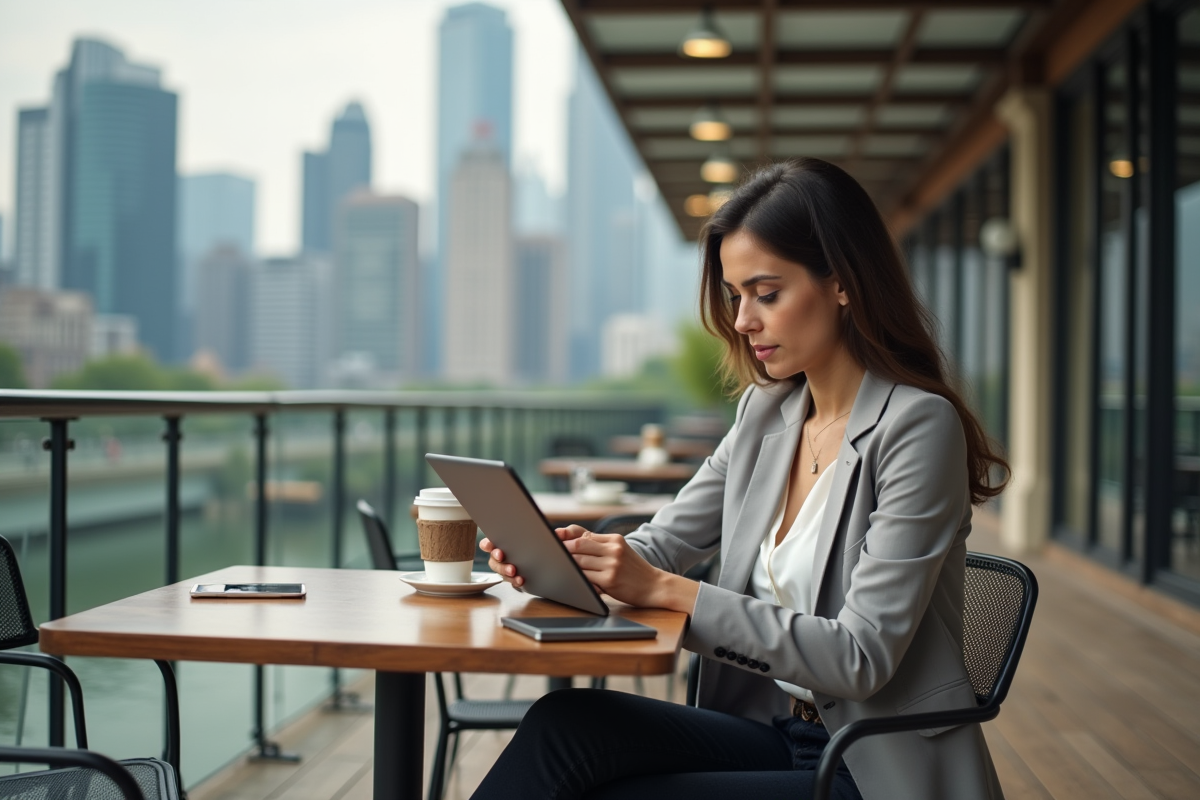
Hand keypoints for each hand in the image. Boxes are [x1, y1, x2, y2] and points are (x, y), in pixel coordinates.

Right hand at [479, 526, 586, 588]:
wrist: (567, 565)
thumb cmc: (565, 546)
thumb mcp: (569, 537)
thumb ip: (567, 533)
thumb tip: (559, 534)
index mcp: (513, 540)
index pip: (494, 540)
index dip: (489, 542)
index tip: (491, 544)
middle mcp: (509, 554)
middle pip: (494, 558)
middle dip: (497, 558)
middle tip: (502, 556)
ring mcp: (512, 567)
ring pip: (500, 570)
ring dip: (505, 570)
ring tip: (514, 571)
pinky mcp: (518, 578)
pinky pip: (511, 581)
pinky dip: (514, 581)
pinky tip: (521, 580)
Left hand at [560, 526, 698, 613]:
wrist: (655, 586)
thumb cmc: (633, 570)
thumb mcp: (620, 551)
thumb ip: (598, 545)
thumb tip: (570, 538)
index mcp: (614, 539)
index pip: (584, 535)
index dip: (565, 538)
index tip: (553, 540)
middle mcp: (613, 549)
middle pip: (578, 545)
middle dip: (563, 550)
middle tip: (550, 554)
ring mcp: (612, 564)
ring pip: (579, 561)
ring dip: (567, 565)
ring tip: (558, 567)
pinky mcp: (610, 579)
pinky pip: (585, 577)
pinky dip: (576, 578)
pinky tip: (571, 579)